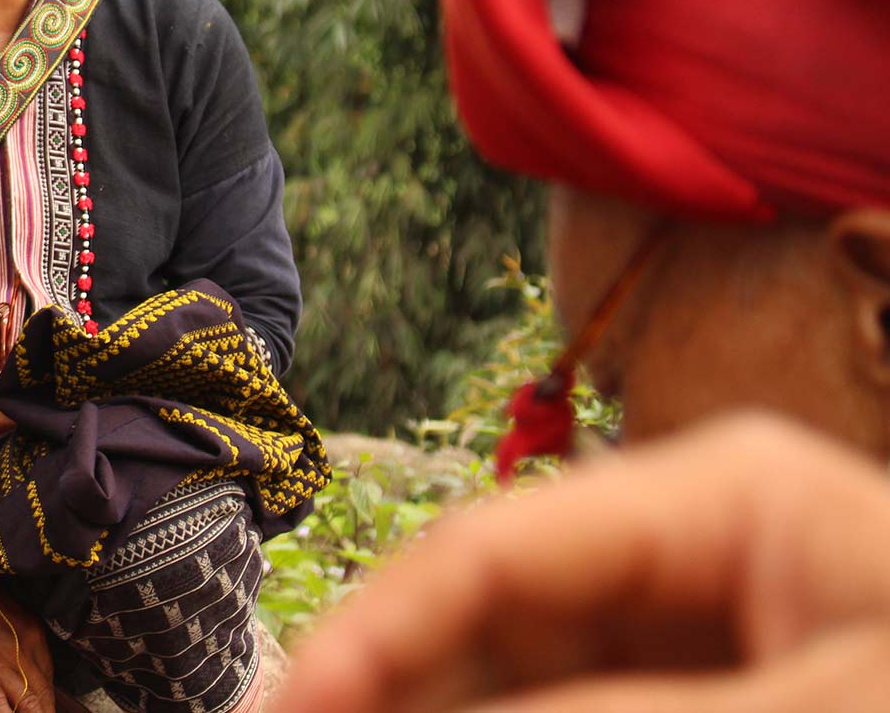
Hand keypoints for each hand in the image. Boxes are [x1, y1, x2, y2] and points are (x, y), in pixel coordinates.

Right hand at [0, 537, 55, 712]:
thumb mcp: (10, 613)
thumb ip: (21, 640)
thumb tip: (25, 662)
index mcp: (34, 638)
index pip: (50, 683)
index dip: (50, 703)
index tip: (46, 710)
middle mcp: (25, 655)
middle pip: (44, 700)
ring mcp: (3, 667)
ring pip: (30, 708)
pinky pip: (0, 709)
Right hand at [275, 413, 889, 712]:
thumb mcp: (813, 711)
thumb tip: (404, 711)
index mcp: (724, 493)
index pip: (492, 548)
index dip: (370, 633)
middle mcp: (696, 555)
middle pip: (493, 621)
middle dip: (392, 682)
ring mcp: (706, 638)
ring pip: (522, 680)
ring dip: (430, 702)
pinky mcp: (716, 699)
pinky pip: (577, 712)